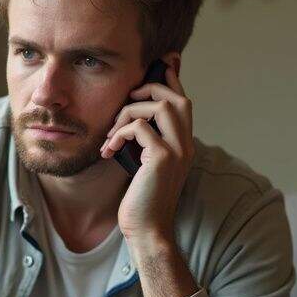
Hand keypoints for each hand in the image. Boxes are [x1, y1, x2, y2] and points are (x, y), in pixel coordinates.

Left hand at [99, 65, 194, 246]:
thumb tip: (131, 123)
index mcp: (183, 144)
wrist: (147, 231)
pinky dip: (120, 133)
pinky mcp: (163, 158)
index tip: (160, 66)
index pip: (183, 102)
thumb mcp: (143, 166)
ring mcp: (178, 150)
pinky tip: (109, 150)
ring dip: (129, 112)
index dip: (171, 80)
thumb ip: (144, 143)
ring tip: (112, 134)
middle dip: (149, 91)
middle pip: (177, 97)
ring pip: (160, 105)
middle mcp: (186, 144)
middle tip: (126, 103)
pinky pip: (140, 126)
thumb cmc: (141, 201)